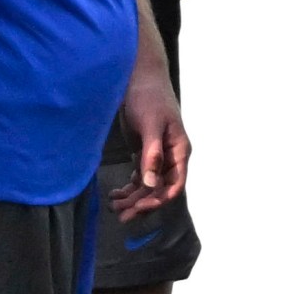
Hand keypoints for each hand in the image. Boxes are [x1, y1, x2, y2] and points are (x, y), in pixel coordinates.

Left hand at [110, 60, 189, 219]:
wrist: (139, 78)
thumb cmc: (149, 98)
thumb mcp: (151, 125)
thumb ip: (152, 155)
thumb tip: (150, 184)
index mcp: (180, 151)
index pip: (174, 184)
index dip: (158, 200)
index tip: (139, 209)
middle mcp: (171, 157)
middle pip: (159, 188)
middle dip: (141, 203)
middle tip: (121, 215)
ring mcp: (158, 155)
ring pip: (148, 184)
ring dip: (133, 197)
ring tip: (114, 206)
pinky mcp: (145, 151)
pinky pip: (140, 176)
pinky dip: (129, 186)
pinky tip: (116, 193)